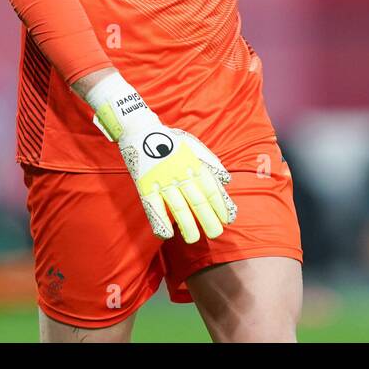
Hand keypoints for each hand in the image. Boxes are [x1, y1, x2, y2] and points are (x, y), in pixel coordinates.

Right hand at [83, 71, 237, 242]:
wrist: (140, 130)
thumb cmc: (171, 141)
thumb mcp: (194, 146)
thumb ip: (211, 164)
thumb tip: (228, 181)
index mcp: (193, 163)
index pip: (210, 188)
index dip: (220, 204)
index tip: (228, 218)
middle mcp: (179, 173)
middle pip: (197, 200)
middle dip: (208, 218)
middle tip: (216, 233)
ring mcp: (162, 180)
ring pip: (177, 206)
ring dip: (187, 224)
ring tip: (194, 239)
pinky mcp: (144, 185)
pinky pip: (153, 206)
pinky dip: (160, 221)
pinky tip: (167, 234)